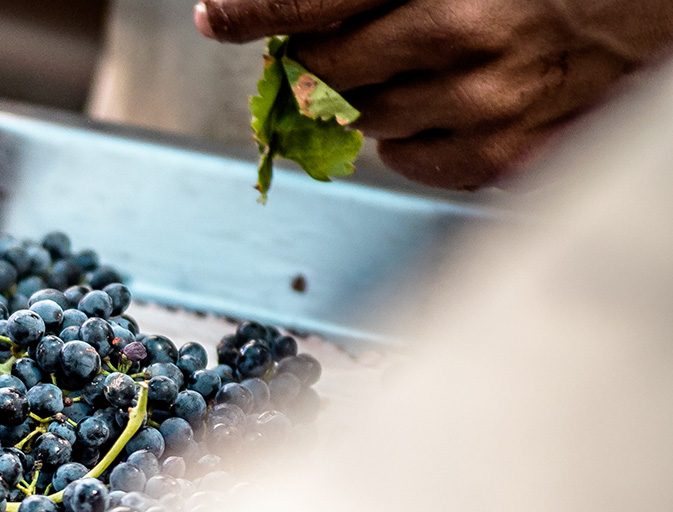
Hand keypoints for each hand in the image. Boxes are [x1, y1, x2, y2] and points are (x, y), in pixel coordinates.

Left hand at [195, 0, 672, 189]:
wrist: (653, 19)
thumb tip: (289, 11)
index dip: (256, 9)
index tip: (216, 16)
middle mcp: (463, 33)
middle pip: (324, 71)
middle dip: (310, 64)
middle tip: (319, 54)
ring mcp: (486, 102)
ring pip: (362, 120)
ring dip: (367, 99)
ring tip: (419, 69)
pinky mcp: (504, 158)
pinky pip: (408, 162)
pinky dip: (410, 139)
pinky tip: (449, 107)